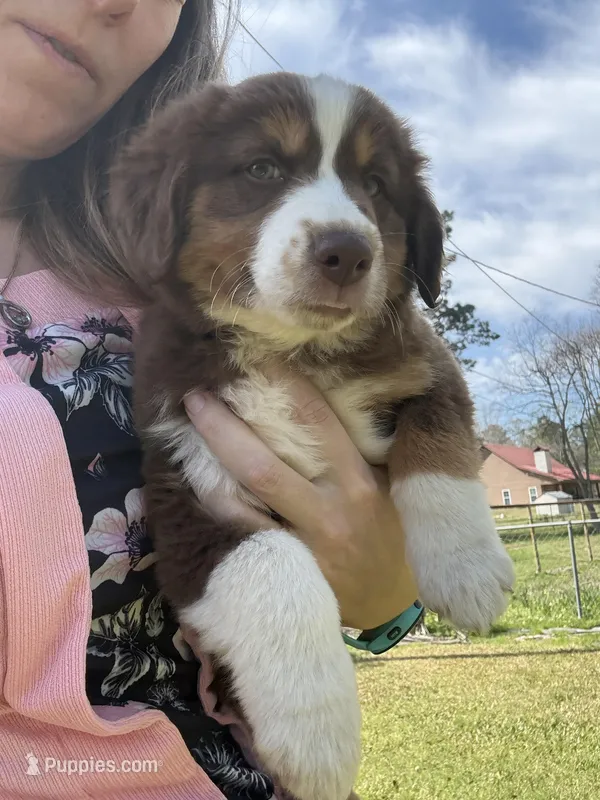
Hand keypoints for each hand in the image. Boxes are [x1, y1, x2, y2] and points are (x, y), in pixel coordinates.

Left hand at [184, 371, 418, 630]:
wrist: (387, 604)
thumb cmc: (384, 533)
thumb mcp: (383, 486)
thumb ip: (354, 449)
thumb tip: (316, 394)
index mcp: (358, 484)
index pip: (317, 423)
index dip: (283, 386)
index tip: (256, 358)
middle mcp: (329, 514)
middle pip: (263, 465)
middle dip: (223, 426)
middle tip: (195, 396)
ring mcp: (302, 549)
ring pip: (241, 502)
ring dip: (207, 465)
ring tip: (185, 433)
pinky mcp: (282, 575)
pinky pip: (238, 535)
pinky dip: (214, 505)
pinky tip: (195, 480)